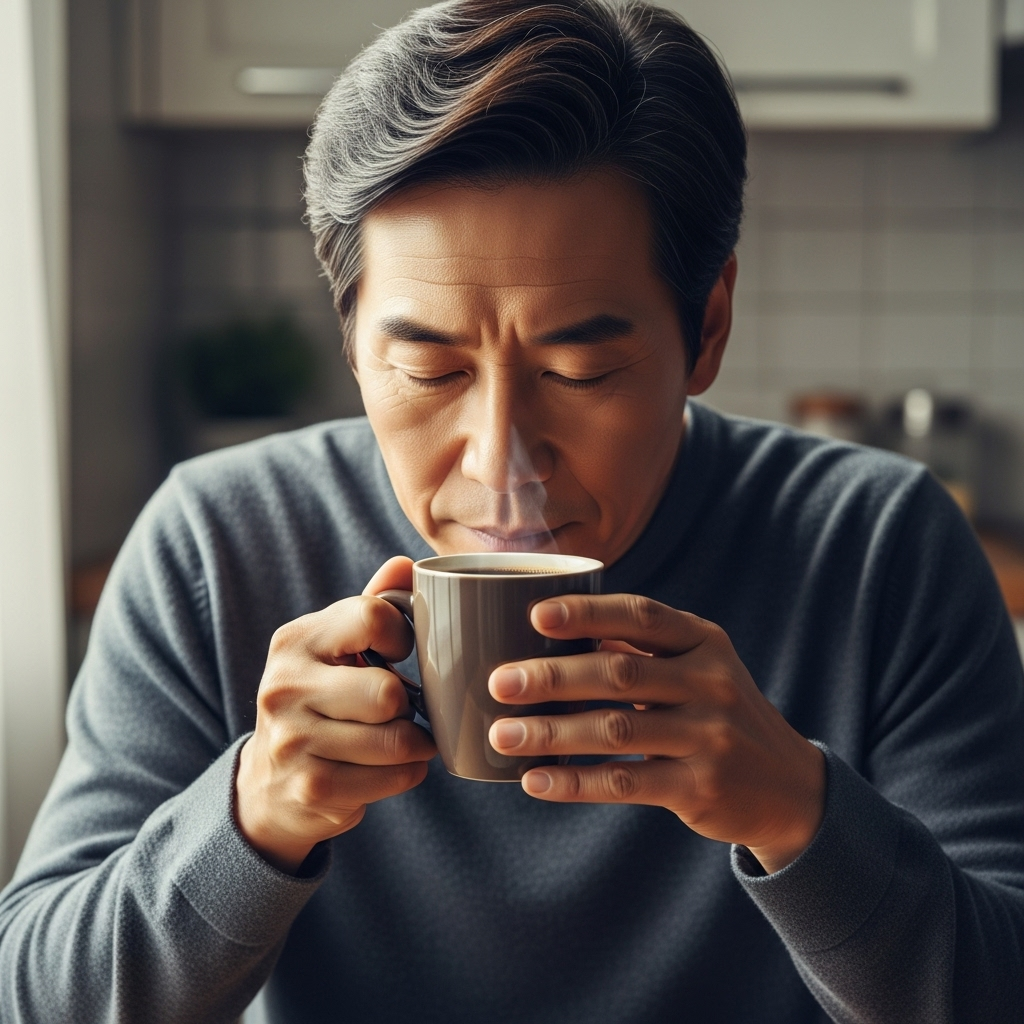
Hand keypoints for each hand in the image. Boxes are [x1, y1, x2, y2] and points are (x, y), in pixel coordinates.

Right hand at [235, 556, 435, 873]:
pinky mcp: (311, 788)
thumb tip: (404, 562)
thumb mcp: (335, 647)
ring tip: (402, 737)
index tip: (398, 652)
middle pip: (387, 692)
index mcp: (295, 641)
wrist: (268, 783)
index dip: (402, 634)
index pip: (373, 617)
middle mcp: (284, 688)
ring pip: (396, 740)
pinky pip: (394, 778)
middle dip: (407, 704)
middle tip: (401, 707)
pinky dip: (407, 774)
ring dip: (415, 742)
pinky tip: (388, 767)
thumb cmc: (320, 699)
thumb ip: (373, 604)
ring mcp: (293, 742)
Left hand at [487, 594, 823, 872]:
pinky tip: (535, 781)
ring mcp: (709, 736)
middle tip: (499, 682)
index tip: (535, 616)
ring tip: (502, 735)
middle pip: (619, 672)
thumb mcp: (697, 669)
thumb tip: (553, 633)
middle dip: (553, 677)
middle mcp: (711, 683)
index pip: (641, 615)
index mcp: (704, 641)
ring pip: (616, 730)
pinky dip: (575, 783)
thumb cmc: (718, 714)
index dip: (588, 613)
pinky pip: (626, 783)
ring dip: (551, 734)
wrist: (789, 788)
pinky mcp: (701, 788)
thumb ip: (639, 650)